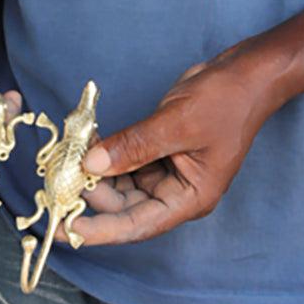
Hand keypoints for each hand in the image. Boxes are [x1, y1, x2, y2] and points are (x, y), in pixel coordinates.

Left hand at [69, 51, 277, 245]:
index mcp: (190, 199)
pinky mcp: (161, 150)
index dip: (99, 230)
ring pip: (124, 184)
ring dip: (96, 173)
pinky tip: (86, 142)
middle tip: (57, 184)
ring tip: (66, 160)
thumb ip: (133, 146)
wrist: (246, 74)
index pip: (137, 224)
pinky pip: (127, 160)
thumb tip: (91, 165)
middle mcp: (177, 192)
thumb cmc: (225, 102)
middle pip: (126, 206)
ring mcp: (169, 171)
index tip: (64, 229)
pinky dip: (107, 153)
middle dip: (93, 196)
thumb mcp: (176, 125)